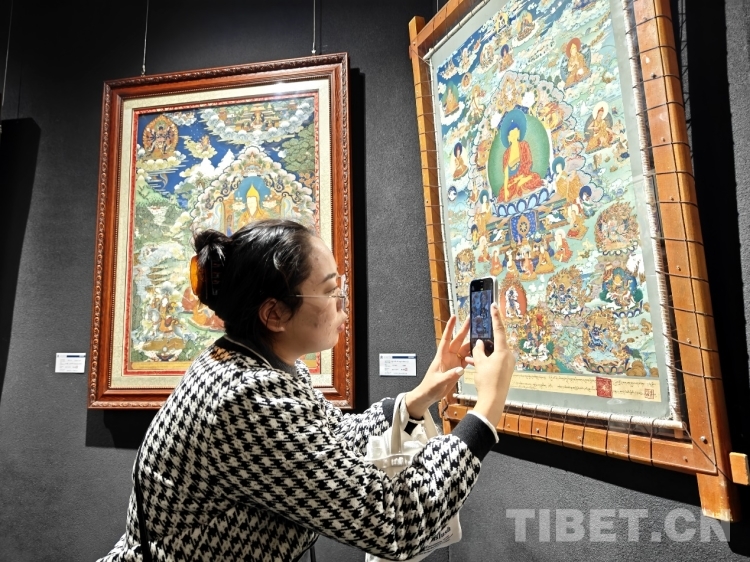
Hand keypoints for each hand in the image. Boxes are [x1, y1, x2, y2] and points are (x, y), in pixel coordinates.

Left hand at [404, 315, 470, 418]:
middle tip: (471, 320)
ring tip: (481, 335)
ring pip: (464, 349)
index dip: (450, 328)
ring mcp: (454, 362)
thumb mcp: (439, 381)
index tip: (453, 317)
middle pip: (458, 341)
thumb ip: (450, 375)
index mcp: (441, 356)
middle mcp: (448, 357)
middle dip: (464, 330)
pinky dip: (473, 355)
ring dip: (471, 343)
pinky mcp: (457, 368)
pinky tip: (480, 352)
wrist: (429, 395)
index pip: (446, 339)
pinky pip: (467, 359)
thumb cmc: (430, 387)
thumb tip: (460, 369)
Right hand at [472, 302, 514, 426]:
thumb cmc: (487, 381)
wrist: (493, 400)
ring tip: (471, 354)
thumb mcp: (479, 363)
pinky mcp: (505, 370)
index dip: (495, 316)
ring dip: (483, 352)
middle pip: (496, 341)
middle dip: (485, 338)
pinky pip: (494, 360)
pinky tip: (474, 362)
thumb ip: (478, 350)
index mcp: (503, 351)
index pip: (499, 329)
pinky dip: (485, 359)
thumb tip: (479, 343)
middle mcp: (508, 356)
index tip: (494, 305)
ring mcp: (507, 363)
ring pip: (494, 352)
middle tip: (479, 331)